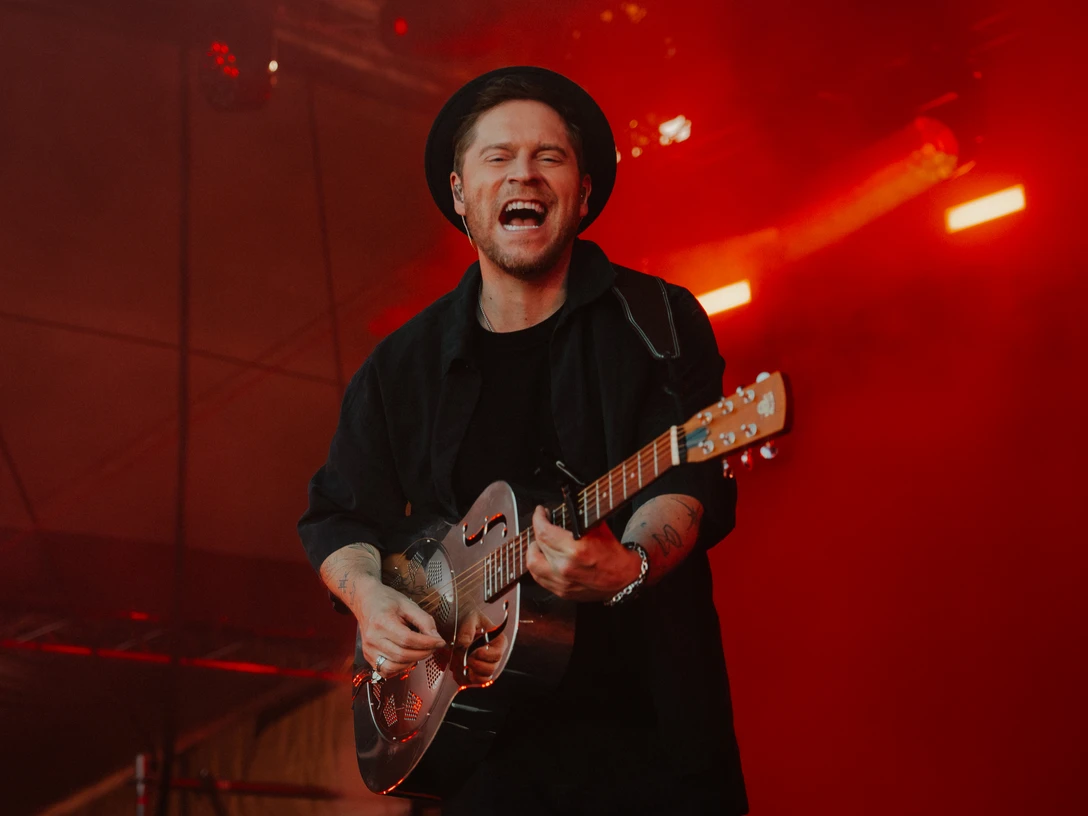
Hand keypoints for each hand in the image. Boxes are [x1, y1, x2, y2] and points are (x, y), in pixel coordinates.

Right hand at [354, 575, 445, 679]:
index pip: (408, 639)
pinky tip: (407, 658)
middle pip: (402, 655)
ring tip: (420, 651)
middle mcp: (373, 638)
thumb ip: (424, 620)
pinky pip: (386, 671)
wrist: (366, 601)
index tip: (439, 642)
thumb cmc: (386, 601)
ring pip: (394, 666)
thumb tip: (436, 638)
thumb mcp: (408, 605)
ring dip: (412, 662)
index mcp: (382, 622)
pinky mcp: (368, 657)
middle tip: (433, 647)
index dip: (427, 643)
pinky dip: (400, 668)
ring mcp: (369, 650)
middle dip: (423, 653)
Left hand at [455, 610, 507, 684]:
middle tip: (463, 656)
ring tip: (459, 662)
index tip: (474, 652)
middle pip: (490, 669)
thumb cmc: (469, 618)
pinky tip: (456, 668)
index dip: (485, 656)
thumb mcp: (470, 618)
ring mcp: (485, 665)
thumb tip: (465, 645)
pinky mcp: (475, 672)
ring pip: (482, 679)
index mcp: (498, 641)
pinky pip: (471, 682)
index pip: (498, 654)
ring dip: (468, 673)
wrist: (459, 621)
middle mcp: (494, 656)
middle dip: (474, 665)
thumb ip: (467, 631)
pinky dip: (462, 678)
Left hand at [526, 505, 640, 601]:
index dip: (538, 518)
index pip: (544, 531)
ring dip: (534, 550)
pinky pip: (539, 578)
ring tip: (540, 542)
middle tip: (542, 524)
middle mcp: (565, 568)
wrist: (625, 578)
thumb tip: (565, 505)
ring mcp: (562, 582)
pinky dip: (538, 565)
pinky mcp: (561, 592)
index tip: (540, 512)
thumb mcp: (598, 527)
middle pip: (537, 545)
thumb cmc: (614, 554)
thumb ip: (578, 517)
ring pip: (532, 563)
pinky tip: (544, 558)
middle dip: (538, 530)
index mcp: (575, 550)